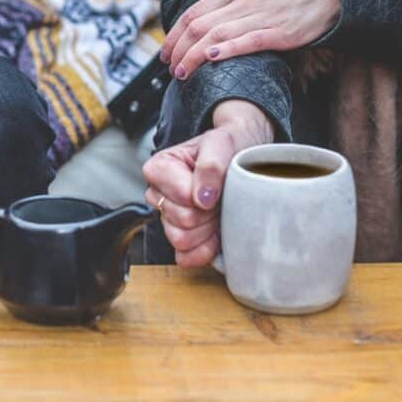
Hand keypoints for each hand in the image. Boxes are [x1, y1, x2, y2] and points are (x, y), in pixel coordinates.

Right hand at [142, 100, 273, 268]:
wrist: (243, 156)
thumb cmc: (229, 146)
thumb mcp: (222, 143)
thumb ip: (210, 165)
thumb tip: (202, 198)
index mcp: (159, 168)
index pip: (181, 198)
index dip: (204, 195)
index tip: (216, 183)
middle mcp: (158, 194)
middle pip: (181, 221)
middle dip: (208, 212)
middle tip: (221, 196)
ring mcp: (168, 218)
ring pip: (182, 240)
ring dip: (208, 229)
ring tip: (218, 209)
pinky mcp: (181, 238)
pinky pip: (185, 258)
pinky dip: (205, 249)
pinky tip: (217, 232)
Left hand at [159, 0, 339, 81]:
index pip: (193, 12)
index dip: (174, 33)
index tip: (165, 52)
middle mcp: (244, 0)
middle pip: (200, 26)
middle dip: (179, 49)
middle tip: (170, 67)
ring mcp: (262, 16)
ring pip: (218, 36)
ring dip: (194, 56)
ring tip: (182, 73)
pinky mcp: (280, 33)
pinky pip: (248, 41)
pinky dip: (227, 49)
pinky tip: (211, 59)